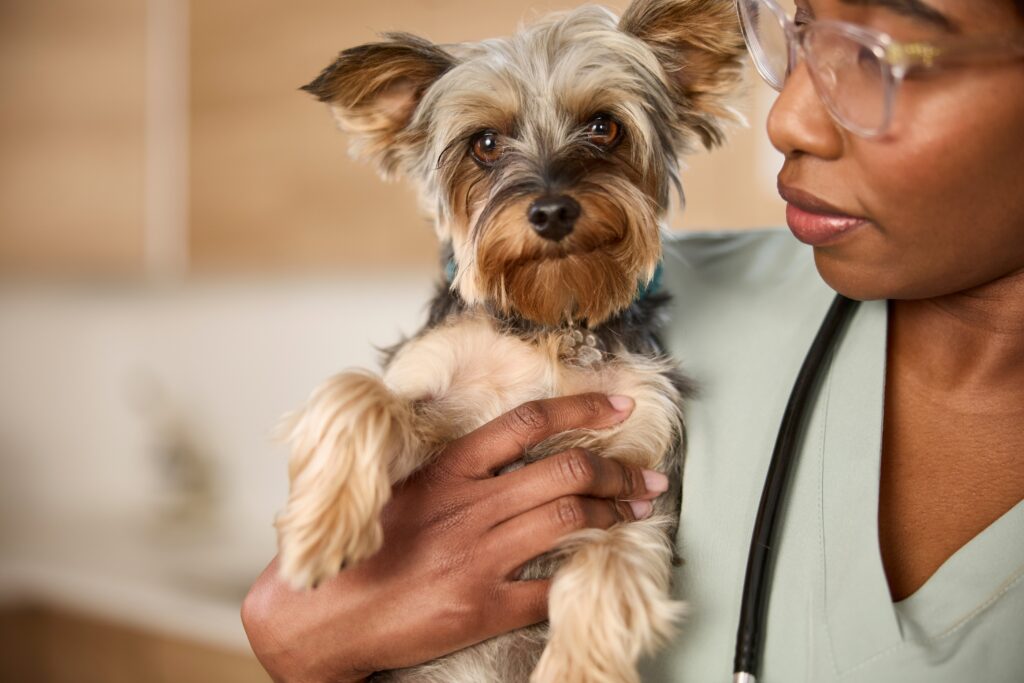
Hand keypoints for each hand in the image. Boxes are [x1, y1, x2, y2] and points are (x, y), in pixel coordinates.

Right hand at [241, 393, 668, 682]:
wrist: (323, 616)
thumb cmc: (360, 549)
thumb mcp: (402, 489)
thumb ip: (452, 467)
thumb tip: (504, 445)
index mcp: (448, 470)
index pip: (527, 422)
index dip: (583, 408)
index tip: (620, 405)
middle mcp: (468, 506)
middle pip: (565, 470)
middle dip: (618, 469)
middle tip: (646, 478)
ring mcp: (477, 557)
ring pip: (569, 519)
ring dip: (613, 513)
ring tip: (635, 513)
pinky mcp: (481, 607)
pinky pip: (550, 587)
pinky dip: (581, 575)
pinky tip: (598, 568)